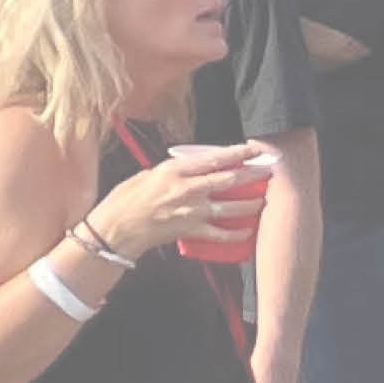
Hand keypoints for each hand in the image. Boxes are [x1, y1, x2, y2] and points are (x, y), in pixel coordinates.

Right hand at [87, 143, 270, 258]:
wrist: (115, 229)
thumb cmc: (124, 200)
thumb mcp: (147, 175)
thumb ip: (172, 172)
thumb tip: (189, 170)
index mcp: (175, 171)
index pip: (214, 158)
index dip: (237, 153)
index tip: (253, 149)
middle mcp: (188, 189)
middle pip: (230, 180)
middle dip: (253, 174)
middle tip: (268, 171)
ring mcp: (192, 211)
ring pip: (232, 207)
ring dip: (251, 203)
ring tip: (262, 200)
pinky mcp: (191, 231)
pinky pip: (221, 233)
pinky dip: (236, 233)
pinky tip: (247, 231)